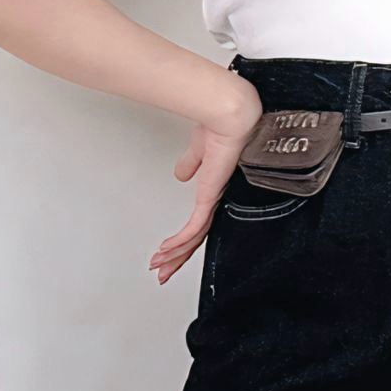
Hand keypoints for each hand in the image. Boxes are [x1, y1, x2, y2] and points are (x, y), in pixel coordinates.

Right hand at [151, 81, 262, 283]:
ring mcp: (213, 201)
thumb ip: (191, 164)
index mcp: (214, 189)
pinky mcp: (210, 198)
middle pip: (196, 238)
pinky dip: (179, 241)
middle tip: (163, 272)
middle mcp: (215, 199)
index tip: (168, 251)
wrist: (231, 118)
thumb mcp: (199, 151)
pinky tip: (167, 251)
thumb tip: (181, 175)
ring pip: (194, 239)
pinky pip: (194, 228)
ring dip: (175, 255)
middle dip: (177, 258)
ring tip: (160, 267)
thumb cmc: (221, 127)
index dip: (183, 239)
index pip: (199, 223)